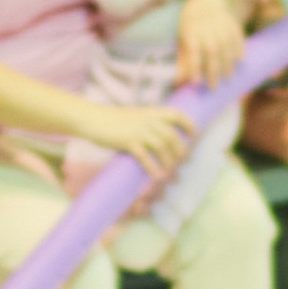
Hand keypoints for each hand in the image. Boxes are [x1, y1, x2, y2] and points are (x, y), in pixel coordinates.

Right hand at [73, 100, 187, 177]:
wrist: (94, 120)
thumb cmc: (114, 120)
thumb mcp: (136, 116)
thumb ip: (150, 122)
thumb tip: (162, 135)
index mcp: (151, 112)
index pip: (177, 115)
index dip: (188, 124)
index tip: (193, 134)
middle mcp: (148, 121)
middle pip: (172, 136)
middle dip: (180, 150)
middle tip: (182, 161)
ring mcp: (138, 131)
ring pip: (162, 147)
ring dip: (168, 161)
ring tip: (169, 171)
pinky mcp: (128, 142)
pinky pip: (145, 157)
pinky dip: (153, 168)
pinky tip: (157, 176)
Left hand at [173, 0, 245, 89]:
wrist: (205, 5)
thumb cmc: (192, 29)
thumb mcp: (183, 41)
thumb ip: (183, 60)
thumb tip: (178, 82)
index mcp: (191, 31)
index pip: (193, 51)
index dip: (194, 67)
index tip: (196, 83)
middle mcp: (206, 27)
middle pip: (212, 50)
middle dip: (213, 70)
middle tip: (213, 86)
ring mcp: (221, 24)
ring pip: (226, 45)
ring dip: (228, 63)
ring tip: (227, 77)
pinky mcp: (232, 23)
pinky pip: (238, 37)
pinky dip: (240, 49)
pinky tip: (239, 61)